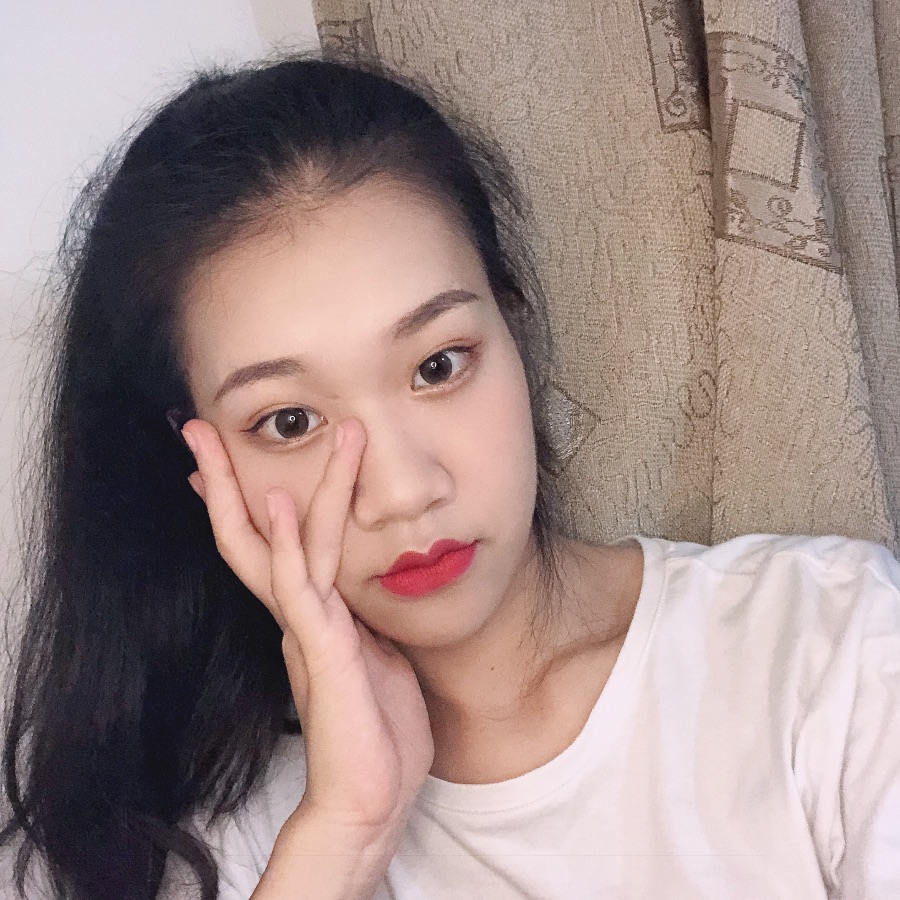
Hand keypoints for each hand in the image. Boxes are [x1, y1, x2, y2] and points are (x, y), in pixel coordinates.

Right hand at [181, 417, 433, 839]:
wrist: (369, 798)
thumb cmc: (377, 730)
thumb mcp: (378, 655)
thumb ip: (365, 619)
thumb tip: (368, 594)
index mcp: (312, 614)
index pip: (273, 544)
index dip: (251, 500)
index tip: (232, 460)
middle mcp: (299, 614)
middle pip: (252, 535)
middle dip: (225, 482)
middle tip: (198, 430)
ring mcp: (305, 628)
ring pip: (274, 544)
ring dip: (258, 485)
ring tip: (233, 436)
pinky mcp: (320, 647)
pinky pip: (298, 585)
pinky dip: (283, 541)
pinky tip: (276, 501)